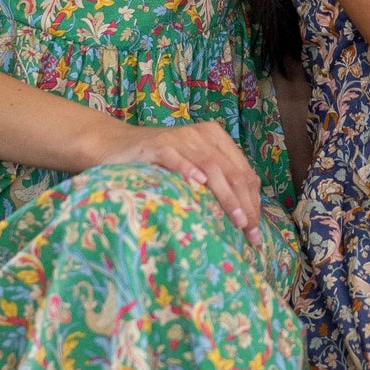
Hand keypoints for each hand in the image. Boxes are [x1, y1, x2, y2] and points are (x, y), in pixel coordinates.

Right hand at [94, 117, 263, 238]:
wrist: (114, 145)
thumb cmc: (158, 163)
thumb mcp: (192, 166)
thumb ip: (215, 181)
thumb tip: (244, 217)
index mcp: (216, 138)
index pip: (243, 172)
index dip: (254, 201)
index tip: (256, 231)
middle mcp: (201, 135)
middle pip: (232, 172)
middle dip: (245, 205)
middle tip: (250, 233)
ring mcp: (179, 138)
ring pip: (211, 167)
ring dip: (226, 196)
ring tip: (237, 220)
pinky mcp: (156, 146)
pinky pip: (175, 158)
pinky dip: (188, 170)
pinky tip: (198, 184)